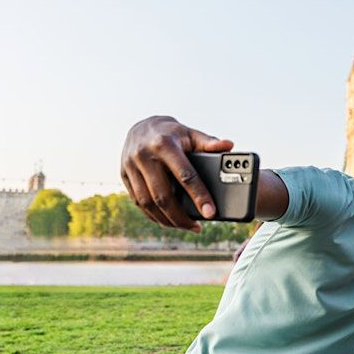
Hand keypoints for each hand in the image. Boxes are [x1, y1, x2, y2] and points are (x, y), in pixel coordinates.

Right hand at [120, 116, 232, 230]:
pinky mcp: (124, 176)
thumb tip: (229, 145)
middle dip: (180, 216)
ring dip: (166, 220)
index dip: (199, 195)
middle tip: (196, 227)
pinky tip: (167, 221)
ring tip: (184, 226)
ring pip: (147, 202)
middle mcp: (144, 156)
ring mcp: (131, 167)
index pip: (185, 175)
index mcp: (165, 145)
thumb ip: (209, 142)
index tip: (210, 212)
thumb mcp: (191, 134)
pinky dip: (153, 215)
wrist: (142, 127)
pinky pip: (137, 202)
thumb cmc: (172, 133)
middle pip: (163, 195)